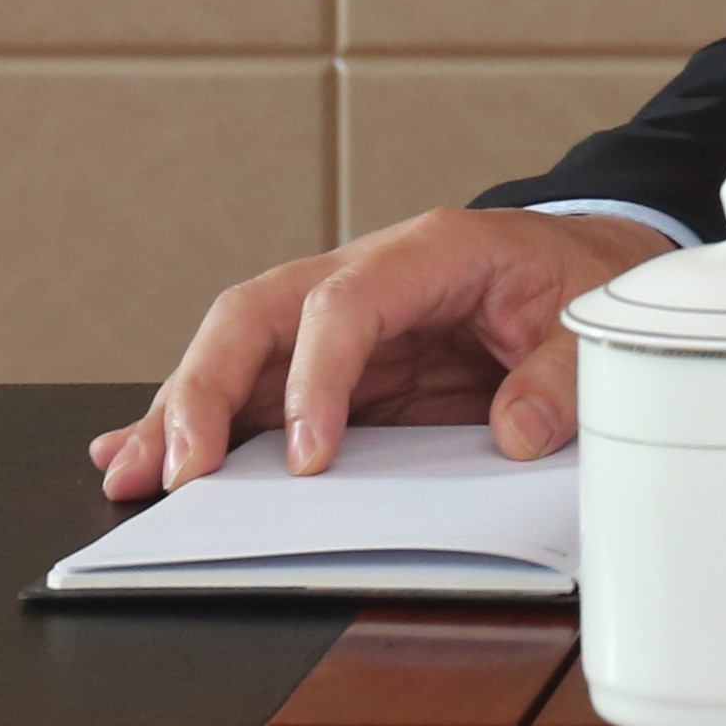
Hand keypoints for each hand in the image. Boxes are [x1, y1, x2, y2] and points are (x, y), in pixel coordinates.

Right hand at [88, 208, 672, 500]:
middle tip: (182, 470)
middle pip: (258, 314)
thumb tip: (519, 433)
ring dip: (180, 412)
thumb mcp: (593, 319)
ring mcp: (339, 318)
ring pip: (236, 351)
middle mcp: (366, 275)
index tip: (309, 457)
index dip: (316, 378)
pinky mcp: (332, 362)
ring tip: (132, 473)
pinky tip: (139, 454)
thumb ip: (563, 376)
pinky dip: (196, 421)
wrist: (588, 260)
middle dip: (207, 389)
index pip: (345, 304)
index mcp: (431, 252)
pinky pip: (251, 386)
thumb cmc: (580, 278)